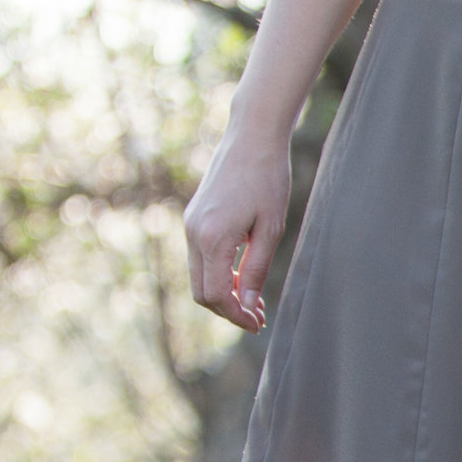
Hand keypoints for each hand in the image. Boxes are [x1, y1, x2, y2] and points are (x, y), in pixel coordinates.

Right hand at [183, 121, 293, 330]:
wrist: (251, 137)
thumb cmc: (268, 180)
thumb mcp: (271, 229)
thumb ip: (257, 270)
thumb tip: (248, 305)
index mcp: (212, 238)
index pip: (216, 295)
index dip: (236, 316)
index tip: (258, 324)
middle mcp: (193, 233)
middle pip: (202, 292)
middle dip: (228, 310)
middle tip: (259, 317)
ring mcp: (190, 225)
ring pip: (199, 277)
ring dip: (224, 293)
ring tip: (255, 301)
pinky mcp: (194, 218)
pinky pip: (201, 258)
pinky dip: (219, 274)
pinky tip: (244, 277)